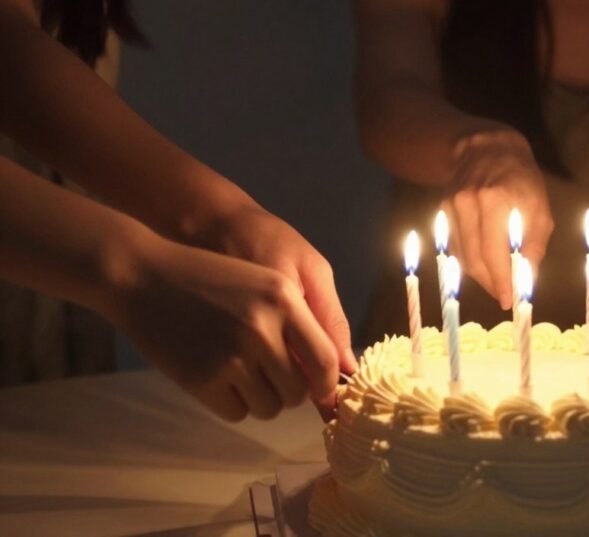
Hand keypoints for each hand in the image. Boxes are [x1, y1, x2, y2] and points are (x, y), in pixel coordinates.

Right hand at [193, 204, 353, 417]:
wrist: (144, 275)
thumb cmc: (214, 276)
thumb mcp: (268, 281)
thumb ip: (311, 319)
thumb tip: (344, 371)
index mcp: (283, 298)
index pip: (326, 360)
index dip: (328, 384)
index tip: (324, 391)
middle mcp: (261, 327)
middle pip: (299, 391)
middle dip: (292, 392)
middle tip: (274, 376)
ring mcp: (230, 356)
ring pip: (270, 407)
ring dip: (264, 399)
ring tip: (245, 372)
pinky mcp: (201, 379)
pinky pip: (238, 413)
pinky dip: (234, 403)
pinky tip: (220, 377)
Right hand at [443, 129, 553, 308]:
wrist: (486, 148)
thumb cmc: (522, 179)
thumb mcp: (540, 208)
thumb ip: (534, 244)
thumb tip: (526, 278)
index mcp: (496, 200)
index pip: (494, 252)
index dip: (501, 280)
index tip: (509, 300)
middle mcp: (468, 203)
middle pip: (475, 258)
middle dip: (490, 282)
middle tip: (504, 295)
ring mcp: (452, 206)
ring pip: (462, 255)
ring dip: (480, 274)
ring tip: (496, 282)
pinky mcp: (443, 210)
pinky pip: (455, 246)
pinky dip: (469, 260)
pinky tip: (484, 264)